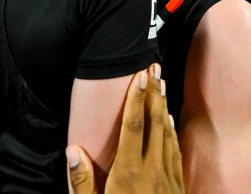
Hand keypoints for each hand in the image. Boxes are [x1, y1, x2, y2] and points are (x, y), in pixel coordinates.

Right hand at [67, 63, 183, 193]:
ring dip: (164, 106)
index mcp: (129, 173)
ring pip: (167, 134)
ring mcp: (168, 177)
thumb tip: (72, 151)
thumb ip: (82, 181)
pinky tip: (169, 118)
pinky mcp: (178, 186)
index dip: (136, 99)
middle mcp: (152, 170)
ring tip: (161, 84)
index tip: (139, 76)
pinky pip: (175, 152)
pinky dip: (172, 131)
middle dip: (153, 93)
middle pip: (154, 123)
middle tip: (154, 68)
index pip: (133, 127)